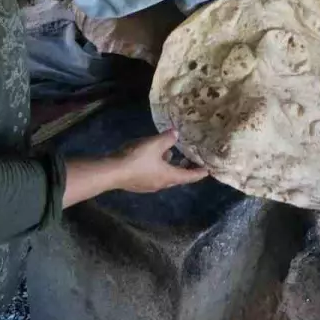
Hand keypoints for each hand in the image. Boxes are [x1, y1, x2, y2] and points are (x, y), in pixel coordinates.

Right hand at [61, 130, 207, 207]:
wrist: (111, 172)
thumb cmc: (137, 158)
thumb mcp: (155, 144)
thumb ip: (167, 138)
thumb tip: (176, 134)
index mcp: (168, 177)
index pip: (189, 176)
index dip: (199, 173)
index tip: (208, 170)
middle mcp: (160, 184)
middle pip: (177, 178)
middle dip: (185, 169)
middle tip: (190, 161)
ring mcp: (148, 185)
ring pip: (164, 176)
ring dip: (170, 167)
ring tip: (172, 155)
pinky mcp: (137, 183)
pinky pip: (153, 175)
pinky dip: (158, 167)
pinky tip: (153, 158)